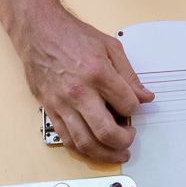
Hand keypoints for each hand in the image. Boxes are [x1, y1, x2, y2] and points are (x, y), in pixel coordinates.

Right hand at [13, 4, 153, 163]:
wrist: (39, 32)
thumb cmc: (73, 36)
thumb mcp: (111, 47)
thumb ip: (130, 75)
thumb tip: (145, 97)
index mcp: (98, 73)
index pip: (127, 104)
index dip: (136, 110)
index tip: (135, 108)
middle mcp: (79, 92)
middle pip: (105, 131)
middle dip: (123, 141)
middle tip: (130, 139)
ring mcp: (61, 104)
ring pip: (84, 142)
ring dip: (104, 154)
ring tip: (117, 152)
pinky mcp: (49, 110)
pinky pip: (66, 139)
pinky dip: (82, 149)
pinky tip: (93, 149)